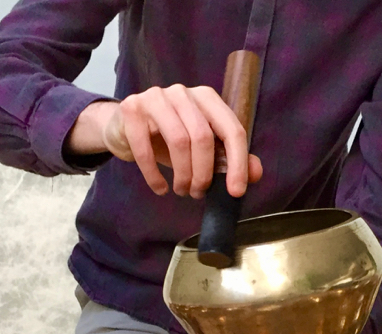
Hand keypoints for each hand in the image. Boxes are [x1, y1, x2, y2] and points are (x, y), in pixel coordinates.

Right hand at [67, 89, 262, 197]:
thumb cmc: (167, 139)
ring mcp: (156, 97)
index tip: (236, 192)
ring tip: (181, 190)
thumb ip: (229, 158)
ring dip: (182, 175)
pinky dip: (154, 175)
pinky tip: (160, 188)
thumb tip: (256, 173)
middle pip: (203, 137)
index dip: (238, 163)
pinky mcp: (132, 108)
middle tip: (198, 193)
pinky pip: (146, 148)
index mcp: (207, 98)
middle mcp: (183, 92)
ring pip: (178, 140)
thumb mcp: (201, 149)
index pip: (232, 129)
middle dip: (204, 173)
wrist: (125, 129)